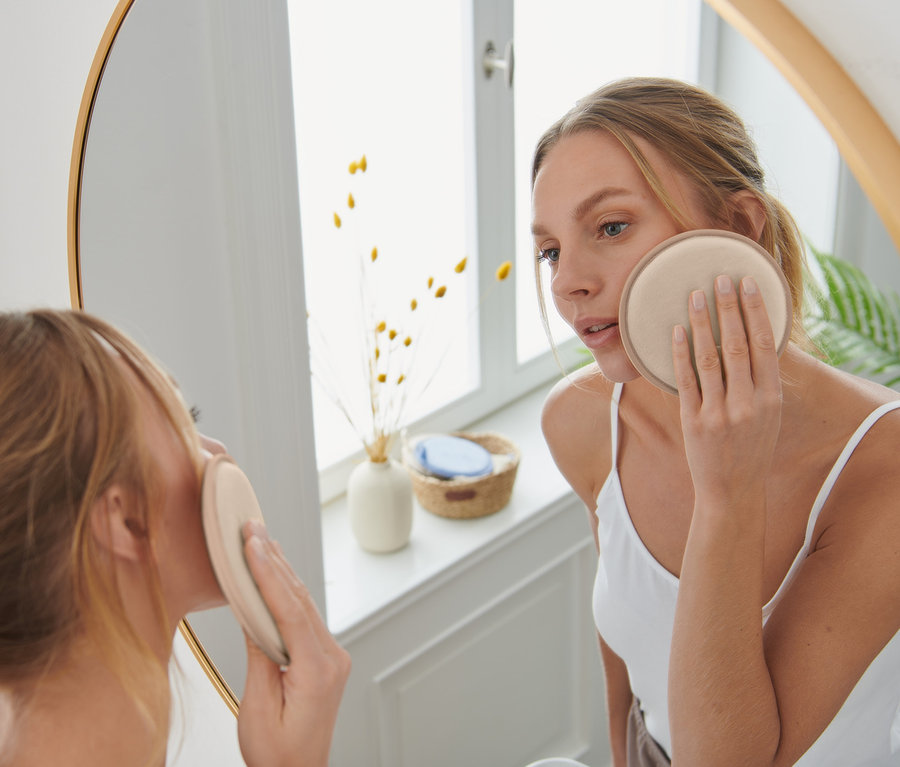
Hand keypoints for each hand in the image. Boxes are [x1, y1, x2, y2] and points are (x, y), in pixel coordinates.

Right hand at [237, 521, 350, 766]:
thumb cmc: (277, 756)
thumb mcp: (256, 709)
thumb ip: (258, 658)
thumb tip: (252, 614)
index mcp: (317, 671)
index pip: (291, 611)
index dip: (269, 574)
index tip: (252, 545)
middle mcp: (331, 659)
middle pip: (299, 600)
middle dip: (273, 561)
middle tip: (253, 528)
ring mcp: (331, 658)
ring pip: (303, 605)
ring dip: (280, 572)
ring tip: (261, 540)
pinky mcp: (323, 659)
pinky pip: (304, 618)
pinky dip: (286, 593)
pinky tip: (274, 573)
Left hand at [671, 275, 781, 506]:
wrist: (734, 491)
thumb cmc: (751, 448)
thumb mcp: (769, 414)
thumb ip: (762, 380)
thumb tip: (754, 339)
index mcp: (771, 397)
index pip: (764, 344)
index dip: (755, 311)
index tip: (748, 284)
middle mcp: (748, 403)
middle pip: (737, 344)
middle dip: (729, 308)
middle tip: (720, 278)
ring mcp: (720, 412)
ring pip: (710, 358)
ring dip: (701, 322)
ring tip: (694, 295)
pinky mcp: (694, 421)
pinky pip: (686, 380)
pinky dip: (680, 353)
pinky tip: (675, 331)